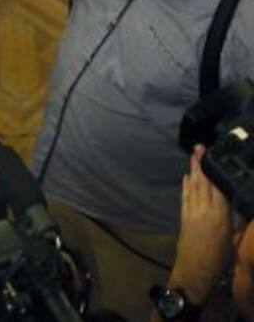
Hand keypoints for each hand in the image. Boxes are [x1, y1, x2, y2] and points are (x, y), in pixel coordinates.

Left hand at [167, 146, 232, 303]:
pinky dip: (186, 185)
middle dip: (201, 164)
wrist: (195, 273)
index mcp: (221, 217)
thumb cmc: (220, 261)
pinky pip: (185, 197)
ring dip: (193, 170)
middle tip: (200, 146)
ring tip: (194, 155)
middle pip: (204, 183)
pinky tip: (187, 176)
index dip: (218, 171)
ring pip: (193, 187)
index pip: (220, 188)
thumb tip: (237, 206)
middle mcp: (205, 211)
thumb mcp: (234, 240)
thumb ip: (236, 222)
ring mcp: (192, 213)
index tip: (217, 155)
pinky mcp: (183, 218)